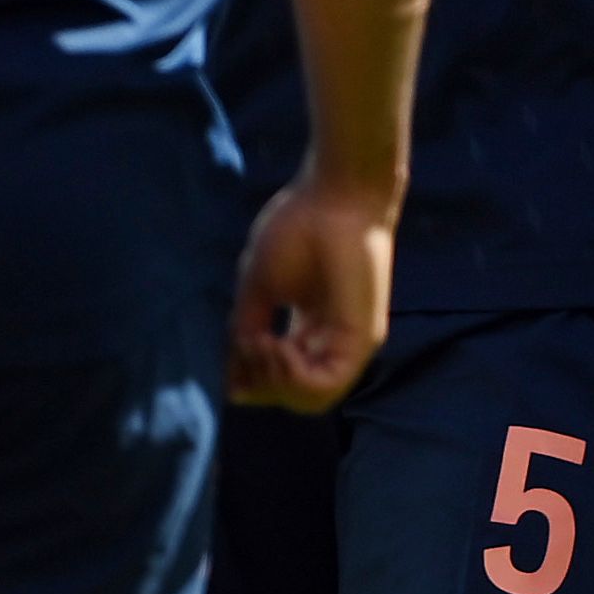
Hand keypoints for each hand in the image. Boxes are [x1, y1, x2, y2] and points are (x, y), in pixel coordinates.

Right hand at [228, 167, 399, 409]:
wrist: (335, 193)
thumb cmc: (298, 226)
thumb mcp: (259, 288)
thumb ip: (246, 331)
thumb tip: (230, 379)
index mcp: (309, 329)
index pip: (276, 378)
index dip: (247, 377)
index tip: (231, 351)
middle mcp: (332, 341)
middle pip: (290, 395)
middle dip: (258, 382)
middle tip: (247, 344)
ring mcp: (351, 343)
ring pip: (310, 401)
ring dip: (274, 382)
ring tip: (263, 343)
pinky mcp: (362, 339)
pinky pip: (326, 388)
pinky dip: (294, 379)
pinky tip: (279, 346)